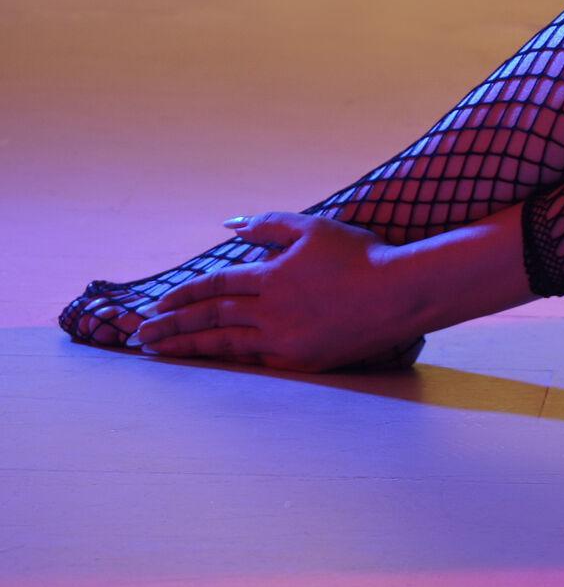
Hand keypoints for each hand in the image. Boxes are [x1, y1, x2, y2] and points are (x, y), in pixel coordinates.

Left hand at [130, 210, 420, 371]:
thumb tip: (228, 225)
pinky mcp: (302, 360)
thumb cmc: (362, 255)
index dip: (182, 295)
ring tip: (157, 352)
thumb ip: (268, 225)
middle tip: (138, 335)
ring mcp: (285, 338)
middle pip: (209, 317)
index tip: (157, 305)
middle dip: (169, 326)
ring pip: (223, 343)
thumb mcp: (314, 228)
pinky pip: (255, 359)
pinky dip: (225, 360)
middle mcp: (271, 310)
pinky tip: (209, 361)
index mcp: (271, 276)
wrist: (402, 294)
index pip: (214, 286)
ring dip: (186, 347)